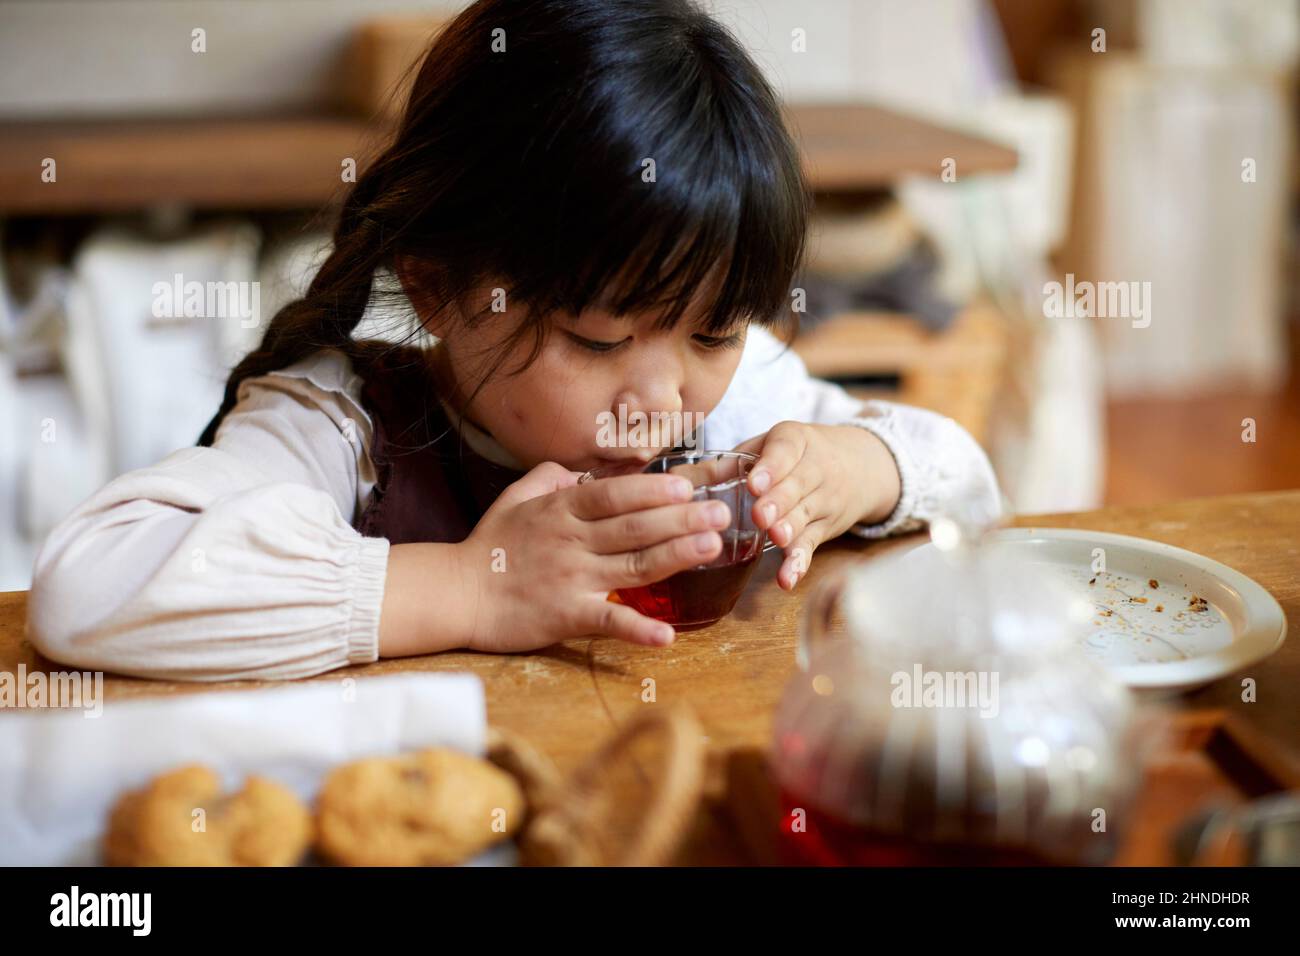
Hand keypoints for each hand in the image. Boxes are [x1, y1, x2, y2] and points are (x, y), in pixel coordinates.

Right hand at [457, 462, 732, 650]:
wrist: (456, 593)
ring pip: (633, 565)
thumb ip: (550, 477)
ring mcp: (571, 578)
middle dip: (683, 517)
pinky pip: (608, 620)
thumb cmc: (489, 546)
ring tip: (713, 546)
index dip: (653, 489)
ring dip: (677, 555)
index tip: (688, 484)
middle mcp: (571, 540)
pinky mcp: (566, 616)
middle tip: (723, 512)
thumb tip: (578, 469)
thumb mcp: (515, 498)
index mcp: (562, 510)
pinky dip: (638, 629)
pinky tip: (667, 635)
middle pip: (635, 526)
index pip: (615, 494)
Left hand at [734, 421, 900, 589]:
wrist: (860, 464)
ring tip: (777, 538)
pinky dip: (800, 563)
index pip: (785, 451)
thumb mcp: (766, 447)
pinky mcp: (825, 528)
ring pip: (806, 515)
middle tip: (761, 516)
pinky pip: (812, 545)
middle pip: (797, 486)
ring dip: (791, 528)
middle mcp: (815, 468)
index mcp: (795, 440)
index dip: (771, 468)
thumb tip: (675, 482)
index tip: (756, 484)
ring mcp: (824, 500)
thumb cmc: (795, 456)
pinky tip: (787, 579)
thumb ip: (724, 465)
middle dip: (779, 501)